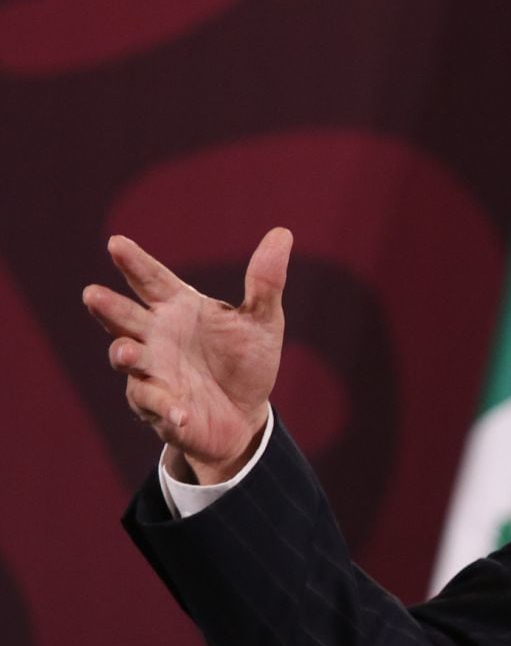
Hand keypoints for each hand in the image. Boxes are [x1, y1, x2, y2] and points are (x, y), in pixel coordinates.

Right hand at [82, 229, 291, 483]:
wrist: (246, 413)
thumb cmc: (246, 360)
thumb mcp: (262, 321)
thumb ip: (265, 282)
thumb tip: (282, 233)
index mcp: (178, 309)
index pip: (152, 280)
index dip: (135, 263)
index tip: (116, 243)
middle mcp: (156, 338)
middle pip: (125, 318)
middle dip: (109, 308)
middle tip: (93, 293)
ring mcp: (153, 373)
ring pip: (128, 360)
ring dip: (125, 355)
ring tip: (126, 350)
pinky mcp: (161, 409)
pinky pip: (157, 406)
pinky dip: (166, 409)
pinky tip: (180, 412)